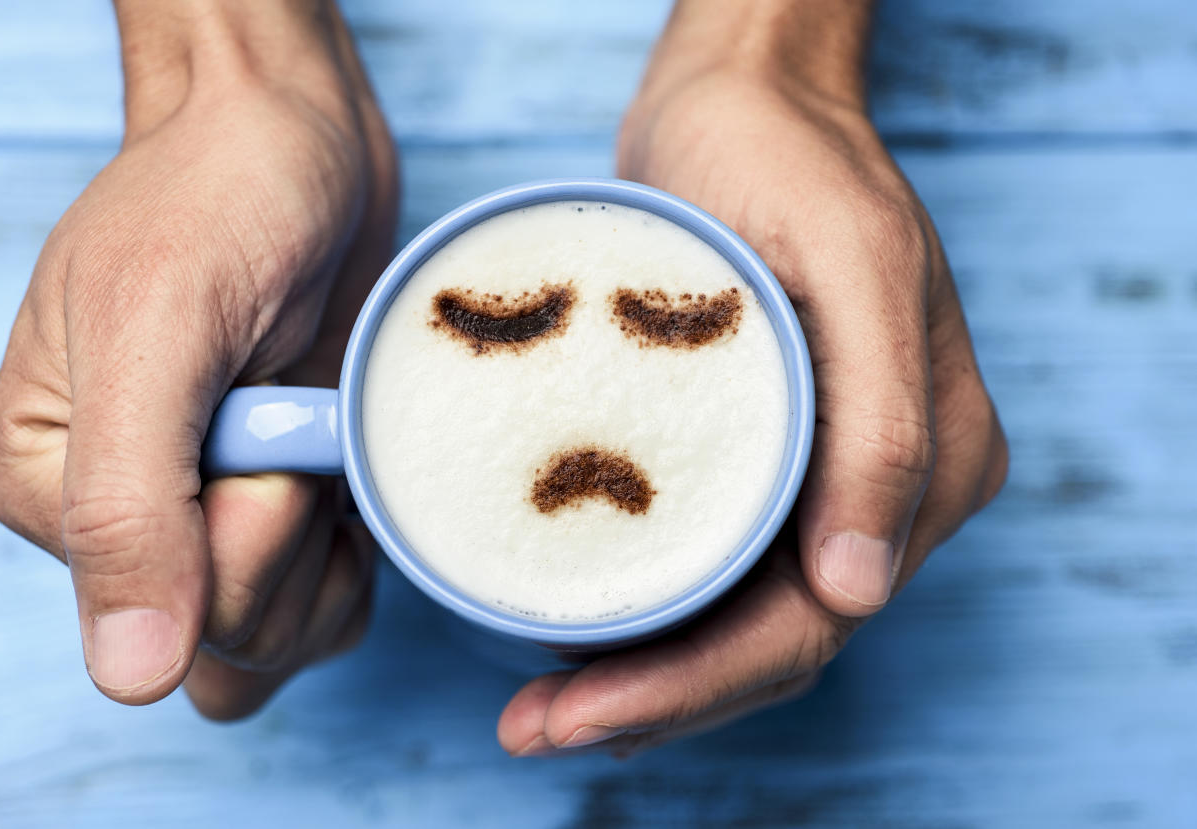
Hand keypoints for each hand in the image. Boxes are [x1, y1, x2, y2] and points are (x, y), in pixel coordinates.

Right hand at [0, 1, 396, 717]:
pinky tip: (352, 462)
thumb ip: (127, 505)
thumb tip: (128, 677)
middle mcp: (119, 519)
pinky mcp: (277, 511)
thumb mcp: (156, 329)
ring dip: (336, 552)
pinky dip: (361, 553)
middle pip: (232, 643)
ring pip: (282, 642)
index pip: (168, 611)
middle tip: (303, 415)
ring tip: (329, 433)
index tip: (268, 411)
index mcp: (46, 486)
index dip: (254, 527)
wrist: (296, 142)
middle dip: (298, 536)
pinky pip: (326, 608)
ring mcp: (204, 522)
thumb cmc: (219, 199)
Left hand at [497, 1, 1007, 755]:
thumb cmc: (790, 161)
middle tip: (531, 727)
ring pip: (738, 620)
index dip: (697, 685)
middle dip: (654, 701)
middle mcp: (886, 488)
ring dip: (645, 677)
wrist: (743, 104)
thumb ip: (883, 428)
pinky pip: (716, 566)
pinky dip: (652, 616)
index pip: (812, 620)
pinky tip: (579, 637)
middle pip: (771, 641)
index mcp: (929, 460)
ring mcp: (825, 477)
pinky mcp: (768, 456)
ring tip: (539, 707)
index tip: (582, 714)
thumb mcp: (853, 266)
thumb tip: (858, 589)